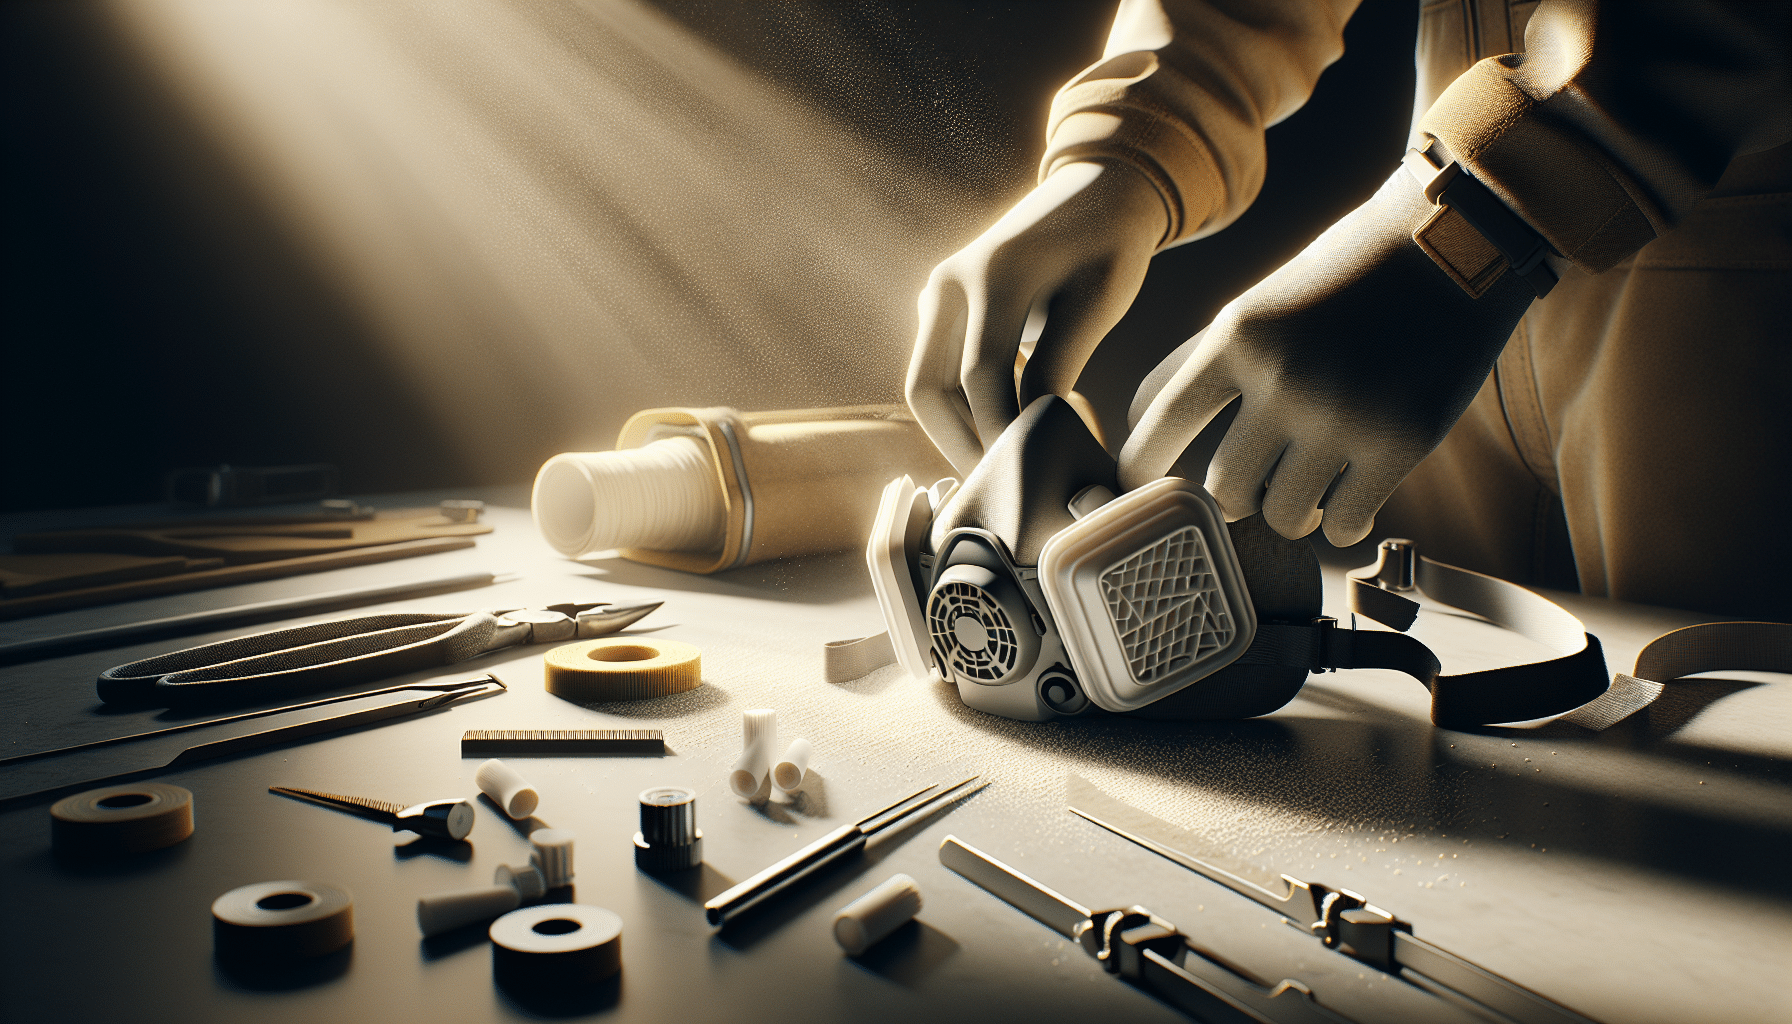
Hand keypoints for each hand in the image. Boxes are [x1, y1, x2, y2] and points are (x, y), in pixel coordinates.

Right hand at [906, 160, 1167, 473]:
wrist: (1097, 189)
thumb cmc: (1110, 243)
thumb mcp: (1098, 302)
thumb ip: (1060, 364)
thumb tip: (1033, 433)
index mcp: (992, 274)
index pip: (981, 376)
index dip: (1001, 432)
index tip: (1030, 475)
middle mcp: (949, 282)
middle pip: (928, 389)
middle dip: (960, 445)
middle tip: (1003, 488)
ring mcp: (938, 292)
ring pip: (925, 386)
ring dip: (956, 431)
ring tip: (1003, 468)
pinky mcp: (943, 305)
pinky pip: (939, 370)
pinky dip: (962, 408)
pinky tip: (1002, 432)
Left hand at [1119, 171, 1535, 545]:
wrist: (1455, 240)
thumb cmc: (1349, 273)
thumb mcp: (1263, 303)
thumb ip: (1214, 362)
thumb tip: (1147, 422)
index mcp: (1235, 338)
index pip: (1160, 425)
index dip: (1142, 468)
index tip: (1143, 487)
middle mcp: (1280, 380)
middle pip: (1224, 489)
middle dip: (1235, 498)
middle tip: (1250, 493)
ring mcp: (1341, 416)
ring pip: (1284, 515)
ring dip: (1290, 516)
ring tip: (1302, 502)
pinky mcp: (1401, 442)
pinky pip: (1344, 523)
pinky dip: (1339, 527)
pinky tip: (1344, 514)